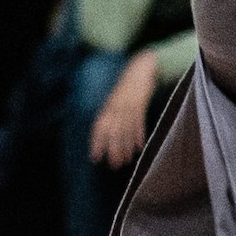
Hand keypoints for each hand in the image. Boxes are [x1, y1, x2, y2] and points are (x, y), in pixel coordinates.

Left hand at [90, 52, 162, 166]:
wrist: (140, 70)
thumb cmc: (127, 88)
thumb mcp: (116, 100)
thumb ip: (111, 115)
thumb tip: (107, 134)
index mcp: (108, 107)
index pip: (99, 128)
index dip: (96, 143)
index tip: (95, 158)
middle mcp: (116, 108)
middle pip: (112, 132)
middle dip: (112, 150)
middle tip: (113, 165)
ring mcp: (128, 106)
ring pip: (125, 130)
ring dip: (125, 147)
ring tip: (125, 161)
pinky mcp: (140, 104)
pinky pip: (138, 122)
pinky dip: (138, 135)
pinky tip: (138, 147)